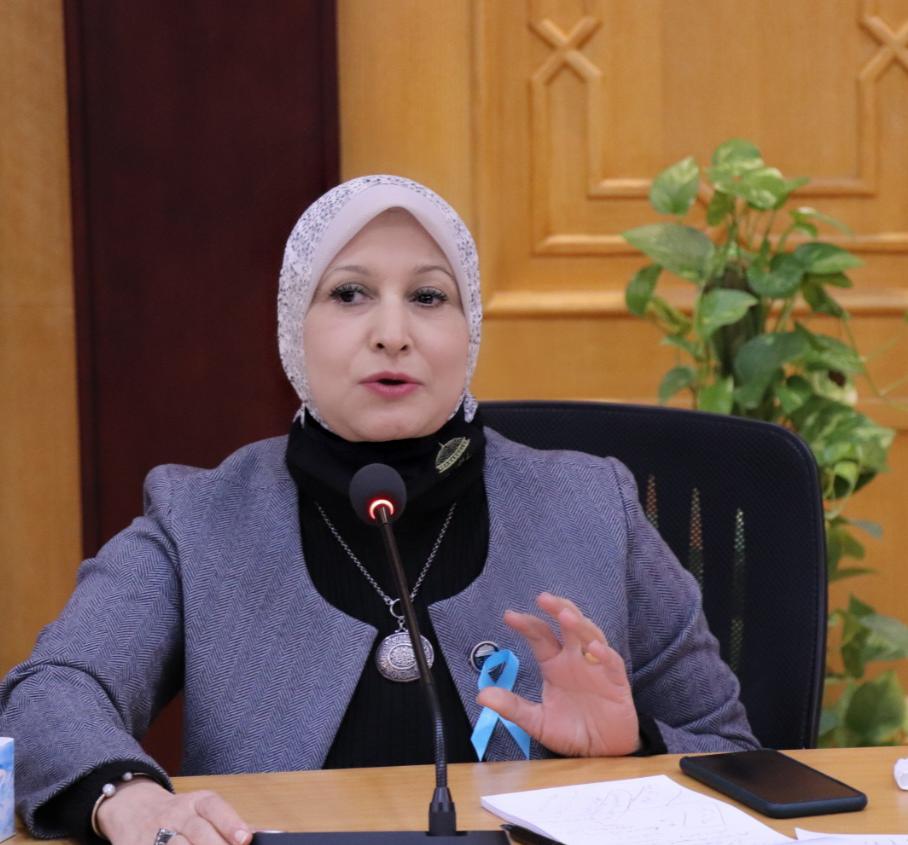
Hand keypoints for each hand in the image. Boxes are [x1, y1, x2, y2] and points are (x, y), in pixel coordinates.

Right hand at [97, 777, 252, 844]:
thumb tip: (261, 834)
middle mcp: (176, 815)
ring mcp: (155, 833)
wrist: (133, 808)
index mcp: (195, 802)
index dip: (230, 823)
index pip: (214, 808)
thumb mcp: (202, 809)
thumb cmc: (179, 814)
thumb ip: (228, 823)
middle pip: (198, 831)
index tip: (245, 839)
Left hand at [476, 592, 638, 757]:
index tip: (509, 616)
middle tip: (543, 598)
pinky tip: (592, 649)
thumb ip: (512, 707)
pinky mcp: (616, 681)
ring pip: (590, 636)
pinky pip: (611, 662)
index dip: (527, 624)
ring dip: (579, 624)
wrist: (602, 752)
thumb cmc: (570, 730)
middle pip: (567, 625)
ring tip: (565, 615)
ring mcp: (596, 667)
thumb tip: (481, 695)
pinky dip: (603, 654)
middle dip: (557, 608)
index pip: (539, 636)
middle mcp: (574, 658)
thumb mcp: (537, 722)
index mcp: (554, 663)